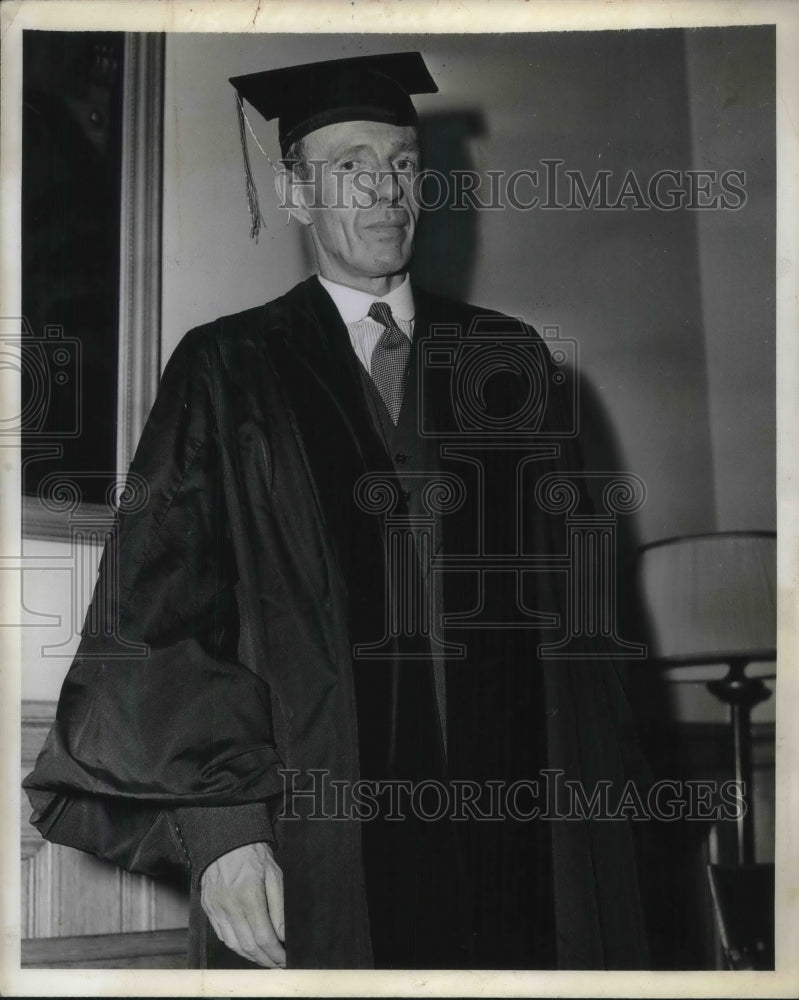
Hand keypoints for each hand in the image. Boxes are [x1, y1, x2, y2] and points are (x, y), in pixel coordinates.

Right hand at [200, 841, 285, 967]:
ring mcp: (216, 907)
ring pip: (233, 944)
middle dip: (265, 959)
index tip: (285, 960)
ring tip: (264, 959)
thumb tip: (283, 936)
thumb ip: (279, 908)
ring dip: (250, 956)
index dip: (275, 953)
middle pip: (248, 945)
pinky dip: (235, 945)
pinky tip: (246, 946)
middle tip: (277, 964)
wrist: (227, 840)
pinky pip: (221, 934)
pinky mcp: (207, 907)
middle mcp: (230, 904)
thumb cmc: (255, 856)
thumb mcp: (274, 875)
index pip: (264, 936)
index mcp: (249, 895)